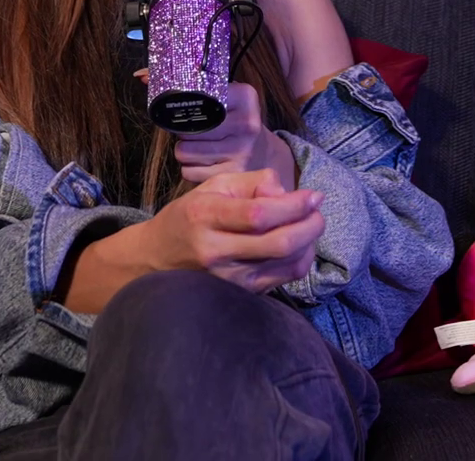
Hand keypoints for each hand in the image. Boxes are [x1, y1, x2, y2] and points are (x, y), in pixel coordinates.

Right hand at [136, 169, 325, 293]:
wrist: (156, 260)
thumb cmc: (189, 217)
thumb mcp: (213, 187)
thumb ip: (252, 182)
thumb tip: (285, 192)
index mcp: (205, 217)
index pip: (259, 214)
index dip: (294, 205)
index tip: (315, 195)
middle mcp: (216, 251)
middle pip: (279, 243)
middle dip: (311, 225)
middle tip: (318, 211)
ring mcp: (229, 278)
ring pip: (287, 263)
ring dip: (309, 241)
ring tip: (308, 224)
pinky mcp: (240, 293)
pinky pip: (284, 278)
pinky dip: (300, 258)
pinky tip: (298, 244)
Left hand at [169, 81, 297, 188]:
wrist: (264, 154)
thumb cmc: (234, 122)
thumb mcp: (225, 98)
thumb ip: (187, 85)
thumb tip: (142, 76)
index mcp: (245, 97)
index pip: (198, 96)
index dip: (184, 105)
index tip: (188, 108)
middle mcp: (246, 123)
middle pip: (187, 129)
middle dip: (183, 131)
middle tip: (195, 130)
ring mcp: (241, 151)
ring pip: (184, 152)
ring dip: (185, 151)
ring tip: (201, 146)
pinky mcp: (232, 174)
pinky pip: (189, 171)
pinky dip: (191, 168)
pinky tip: (206, 162)